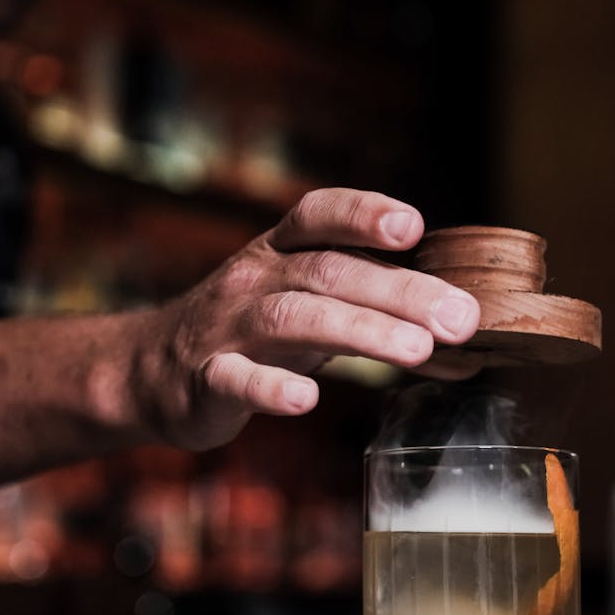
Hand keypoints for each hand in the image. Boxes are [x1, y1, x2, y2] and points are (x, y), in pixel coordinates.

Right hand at [146, 188, 480, 449]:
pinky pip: (236, 380)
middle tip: (461, 319)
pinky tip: (307, 400)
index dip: (364, 214)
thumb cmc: (253, 332)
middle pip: (329, 273)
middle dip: (401, 293)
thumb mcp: (309, 305)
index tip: (413, 228)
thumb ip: (377, 312)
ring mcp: (227, 328)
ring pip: (293, 319)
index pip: (319, 214)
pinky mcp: (206, 381)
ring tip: (415, 350)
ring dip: (360, 330)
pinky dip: (271, 389)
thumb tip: (464, 341)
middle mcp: (254, 278)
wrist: (150, 371)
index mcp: (279, 251)